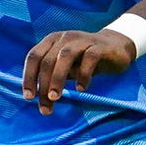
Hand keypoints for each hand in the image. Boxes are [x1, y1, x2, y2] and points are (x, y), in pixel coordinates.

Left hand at [21, 28, 138, 114]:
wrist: (116, 47)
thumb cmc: (85, 60)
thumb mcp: (66, 67)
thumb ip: (53, 76)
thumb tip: (39, 97)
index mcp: (52, 41)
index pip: (34, 57)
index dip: (29, 77)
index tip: (29, 97)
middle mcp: (65, 38)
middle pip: (48, 60)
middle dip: (43, 85)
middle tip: (46, 106)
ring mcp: (82, 40)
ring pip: (64, 57)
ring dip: (57, 79)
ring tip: (55, 98)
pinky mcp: (99, 46)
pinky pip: (89, 59)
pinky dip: (83, 75)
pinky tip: (81, 89)